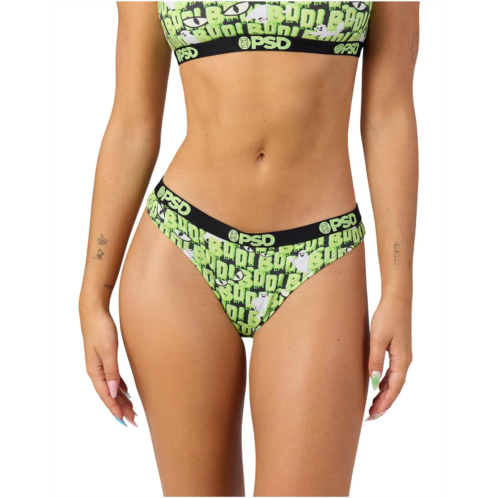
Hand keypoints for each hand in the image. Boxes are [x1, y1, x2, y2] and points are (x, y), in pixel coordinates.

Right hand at [80, 306, 136, 426]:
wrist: (94, 311)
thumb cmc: (101, 328)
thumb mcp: (108, 350)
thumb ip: (111, 371)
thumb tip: (113, 391)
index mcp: (95, 371)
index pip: (106, 395)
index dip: (115, 408)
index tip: (125, 420)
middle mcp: (96, 371)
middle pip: (109, 394)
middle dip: (121, 408)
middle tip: (134, 421)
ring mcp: (100, 365)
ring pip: (112, 388)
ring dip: (122, 399)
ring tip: (133, 411)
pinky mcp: (105, 358)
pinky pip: (113, 378)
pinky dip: (121, 387)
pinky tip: (127, 392)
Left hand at [366, 297, 412, 420]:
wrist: (397, 299)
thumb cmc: (387, 316)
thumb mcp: (378, 338)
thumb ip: (375, 360)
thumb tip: (373, 382)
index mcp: (402, 360)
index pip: (394, 388)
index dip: (384, 403)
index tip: (373, 415)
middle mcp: (405, 360)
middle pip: (395, 388)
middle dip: (383, 404)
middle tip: (369, 417)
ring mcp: (402, 356)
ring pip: (394, 381)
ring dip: (383, 394)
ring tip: (371, 406)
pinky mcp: (398, 350)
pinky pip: (392, 372)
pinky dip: (384, 383)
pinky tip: (376, 386)